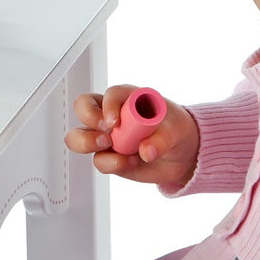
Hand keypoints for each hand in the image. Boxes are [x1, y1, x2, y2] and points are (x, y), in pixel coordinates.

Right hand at [65, 85, 198, 190]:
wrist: (181, 154)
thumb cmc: (175, 130)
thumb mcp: (176, 131)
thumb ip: (161, 140)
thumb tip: (146, 151)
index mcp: (128, 98)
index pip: (110, 95)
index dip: (108, 107)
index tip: (115, 122)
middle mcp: (111, 114)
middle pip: (82, 107)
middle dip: (88, 120)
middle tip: (106, 134)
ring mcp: (106, 136)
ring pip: (78, 136)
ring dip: (87, 143)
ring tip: (110, 148)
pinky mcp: (107, 157)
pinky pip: (99, 161)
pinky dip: (112, 164)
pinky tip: (132, 162)